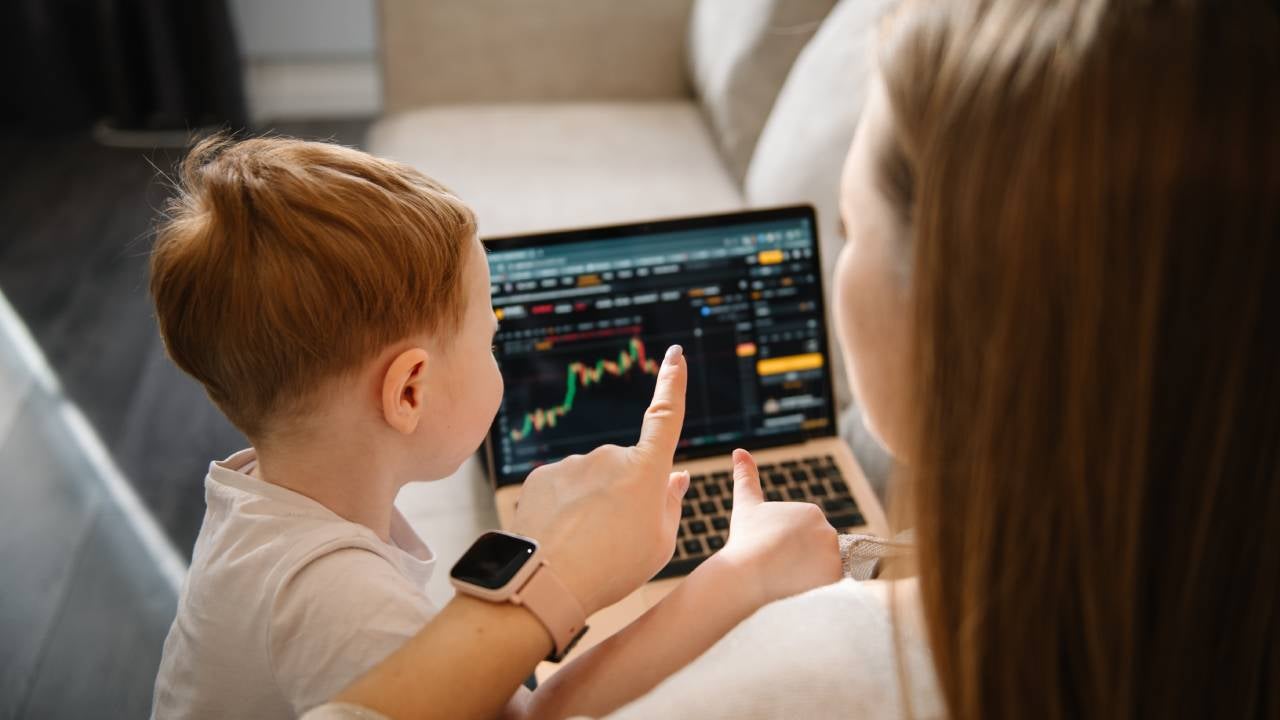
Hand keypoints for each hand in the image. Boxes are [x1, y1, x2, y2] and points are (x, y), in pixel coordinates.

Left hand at [511, 345, 689, 615]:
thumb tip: (676, 476)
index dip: (672, 383)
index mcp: (644, 470)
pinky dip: (564, 509)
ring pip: (591, 481)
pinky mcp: (541, 476)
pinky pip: (562, 488)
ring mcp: (572, 464)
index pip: (665, 416)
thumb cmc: (612, 569)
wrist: (544, 583)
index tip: (675, 354)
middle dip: (625, 493)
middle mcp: (608, 456)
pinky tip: (560, 538)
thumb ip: (670, 504)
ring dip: (592, 504)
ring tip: (586, 546)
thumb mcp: (659, 544)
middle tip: (617, 539)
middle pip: (625, 469)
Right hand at [712, 448, 841, 607]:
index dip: (785, 547)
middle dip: (799, 561)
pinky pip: (830, 585)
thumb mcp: (746, 504)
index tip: (771, 550)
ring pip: (823, 568)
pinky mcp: (836, 576)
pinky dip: (818, 588)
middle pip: (816, 552)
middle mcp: (828, 528)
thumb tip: (738, 450)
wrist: (746, 573)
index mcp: (810, 511)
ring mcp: (833, 553)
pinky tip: (798, 588)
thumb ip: (745, 476)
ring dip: (808, 574)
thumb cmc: (745, 539)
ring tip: (786, 578)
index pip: (804, 536)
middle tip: (777, 566)